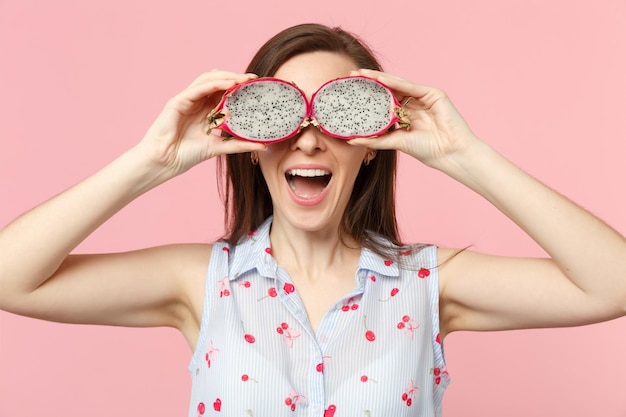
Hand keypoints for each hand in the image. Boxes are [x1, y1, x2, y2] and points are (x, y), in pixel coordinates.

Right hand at [136, 70, 266, 177]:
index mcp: (205, 111)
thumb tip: (263, 146)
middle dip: (236, 78)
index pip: (224, 92)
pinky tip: (229, 84)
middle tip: (254, 79)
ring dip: (227, 77)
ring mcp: (187, 100)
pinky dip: (215, 84)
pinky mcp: (178, 101)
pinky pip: (198, 87)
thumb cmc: (186, 155)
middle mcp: (196, 102)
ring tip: (243, 79)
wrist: (165, 162)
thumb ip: (239, 144)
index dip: (240, 87)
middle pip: (218, 82)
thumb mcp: (219, 147)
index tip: (257, 87)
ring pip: (208, 80)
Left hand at [347, 69, 478, 169]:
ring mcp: (423, 98)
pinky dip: (395, 82)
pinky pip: (411, 86)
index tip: (351, 91)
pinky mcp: (433, 94)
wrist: (449, 153)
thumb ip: (376, 140)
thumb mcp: (396, 142)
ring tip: (362, 74)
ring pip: (398, 85)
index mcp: (406, 116)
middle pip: (389, 90)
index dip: (368, 96)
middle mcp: (414, 105)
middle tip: (353, 75)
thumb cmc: (427, 150)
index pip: (384, 102)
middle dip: (371, 82)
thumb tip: (352, 140)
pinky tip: (380, 79)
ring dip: (380, 78)